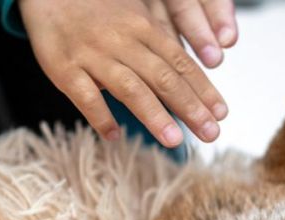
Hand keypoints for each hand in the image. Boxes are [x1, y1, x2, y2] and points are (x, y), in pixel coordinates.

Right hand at [19, 0, 235, 146]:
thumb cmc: (97, 10)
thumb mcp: (134, 17)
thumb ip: (158, 45)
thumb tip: (189, 79)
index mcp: (143, 27)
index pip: (180, 63)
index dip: (203, 89)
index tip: (221, 114)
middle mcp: (121, 40)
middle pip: (162, 77)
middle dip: (190, 108)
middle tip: (210, 133)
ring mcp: (92, 54)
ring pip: (129, 87)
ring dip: (154, 115)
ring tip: (174, 141)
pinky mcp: (64, 67)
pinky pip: (84, 96)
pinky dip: (101, 117)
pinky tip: (114, 136)